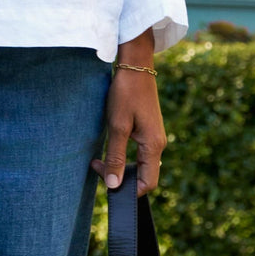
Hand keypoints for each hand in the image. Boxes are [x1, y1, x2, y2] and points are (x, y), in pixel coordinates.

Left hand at [91, 30, 165, 196]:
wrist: (135, 66)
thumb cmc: (126, 93)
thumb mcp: (117, 125)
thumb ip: (116, 156)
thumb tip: (114, 185)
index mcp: (154, 146)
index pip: (147, 183)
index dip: (128, 189)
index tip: (104, 178)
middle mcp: (158, 144)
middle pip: (143, 175)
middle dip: (121, 177)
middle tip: (96, 165)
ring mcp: (153, 135)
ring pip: (140, 163)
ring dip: (120, 164)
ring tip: (99, 158)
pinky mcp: (148, 128)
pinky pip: (138, 151)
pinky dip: (123, 153)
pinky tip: (109, 145)